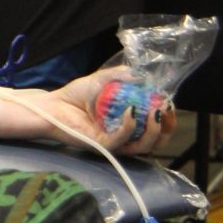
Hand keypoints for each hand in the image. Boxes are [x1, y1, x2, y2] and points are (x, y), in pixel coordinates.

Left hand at [47, 68, 176, 154]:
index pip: (155, 129)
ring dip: (153, 130)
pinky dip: (129, 127)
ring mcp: (112, 143)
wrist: (53, 104)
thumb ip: (122, 75)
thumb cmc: (76, 95)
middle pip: (154, 143)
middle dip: (165, 128)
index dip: (167, 120)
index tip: (169, 104)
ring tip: (154, 112)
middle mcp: (123, 137)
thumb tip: (142, 75)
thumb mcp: (103, 80)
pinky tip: (131, 111)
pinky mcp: (100, 145)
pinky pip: (120, 141)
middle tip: (165, 111)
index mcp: (127, 124)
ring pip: (142, 147)